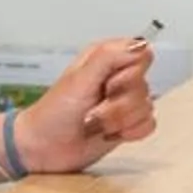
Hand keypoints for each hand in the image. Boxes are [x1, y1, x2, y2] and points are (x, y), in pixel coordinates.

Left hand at [12, 38, 157, 173]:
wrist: (45, 147)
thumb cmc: (54, 112)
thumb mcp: (79, 79)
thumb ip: (108, 57)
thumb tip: (140, 45)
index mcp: (106, 58)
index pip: (142, 54)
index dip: (129, 73)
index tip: (108, 84)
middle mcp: (118, 77)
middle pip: (144, 84)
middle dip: (118, 103)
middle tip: (93, 108)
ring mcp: (124, 101)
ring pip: (146, 106)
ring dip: (118, 121)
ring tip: (95, 123)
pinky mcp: (128, 124)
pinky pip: (148, 124)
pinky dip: (129, 132)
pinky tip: (109, 133)